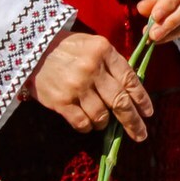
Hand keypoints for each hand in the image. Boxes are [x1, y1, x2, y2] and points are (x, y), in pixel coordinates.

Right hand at [27, 31, 151, 140]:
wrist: (31, 51)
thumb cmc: (67, 48)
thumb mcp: (93, 45)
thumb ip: (112, 63)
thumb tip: (132, 89)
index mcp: (103, 51)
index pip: (129, 79)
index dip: (142, 99)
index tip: (148, 112)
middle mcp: (92, 69)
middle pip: (120, 101)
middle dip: (133, 121)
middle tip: (141, 135)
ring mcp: (76, 86)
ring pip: (101, 116)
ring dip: (105, 123)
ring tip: (103, 122)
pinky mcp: (61, 101)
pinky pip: (82, 122)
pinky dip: (88, 127)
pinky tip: (88, 124)